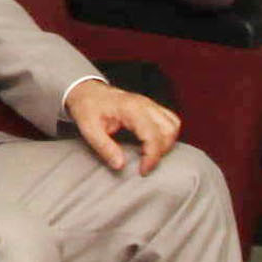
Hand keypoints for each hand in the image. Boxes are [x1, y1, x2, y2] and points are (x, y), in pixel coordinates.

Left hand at [64, 78, 180, 175]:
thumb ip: (104, 147)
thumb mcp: (89, 129)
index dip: (152, 156)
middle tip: (144, 165)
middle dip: (160, 152)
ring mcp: (150, 104)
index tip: (143, 171)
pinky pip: (170, 120)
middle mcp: (145, 104)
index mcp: (131, 109)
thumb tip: (120, 165)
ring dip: (167, 143)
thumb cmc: (88, 108)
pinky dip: (167, 135)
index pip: (153, 134)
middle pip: (168, 130)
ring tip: (149, 155)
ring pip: (173, 124)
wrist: (87, 91)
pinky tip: (153, 144)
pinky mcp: (151, 107)